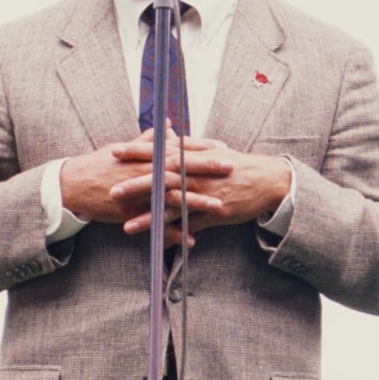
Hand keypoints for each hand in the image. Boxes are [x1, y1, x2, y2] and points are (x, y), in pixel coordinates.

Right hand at [59, 127, 225, 225]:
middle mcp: (145, 171)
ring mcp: (139, 192)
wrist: (72, 185)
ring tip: (219, 206)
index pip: (178, 148)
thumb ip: (149, 139)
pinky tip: (192, 239)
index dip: (201, 147)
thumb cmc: (100, 164)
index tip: (222, 146)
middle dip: (206, 167)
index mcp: (145, 155)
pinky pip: (156, 224)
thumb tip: (167, 126)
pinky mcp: (132, 211)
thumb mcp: (124, 149)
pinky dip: (174, 232)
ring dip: (196, 202)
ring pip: (172, 196)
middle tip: (231, 166)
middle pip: (181, 167)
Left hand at [109, 141, 291, 245]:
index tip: (115, 151)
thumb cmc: (239, 165)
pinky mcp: (213, 213)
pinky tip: (158, 243)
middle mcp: (196, 175)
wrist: (267, 180)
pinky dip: (174, 235)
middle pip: (161, 179)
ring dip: (149, 216)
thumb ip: (189, 145)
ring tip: (126, 225)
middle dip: (135, 185)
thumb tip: (169, 137)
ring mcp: (204, 195)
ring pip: (172, 206)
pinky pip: (190, 225)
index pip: (160, 153)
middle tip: (111, 190)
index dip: (137, 151)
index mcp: (194, 158)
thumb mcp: (214, 149)